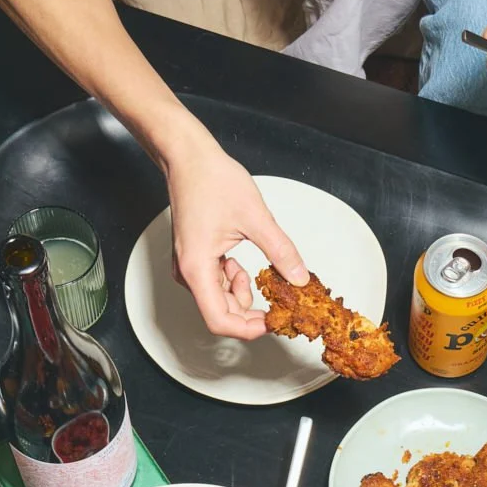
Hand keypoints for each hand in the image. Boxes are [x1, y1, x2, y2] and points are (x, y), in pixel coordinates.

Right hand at [164, 121, 308, 338]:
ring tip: (259, 271)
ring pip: (219, 299)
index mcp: (197, 268)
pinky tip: (244, 264)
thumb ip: (280, 251)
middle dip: (250, 312)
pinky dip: (234, 280)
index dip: (247, 329)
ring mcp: (189, 267)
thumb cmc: (210, 179)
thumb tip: (298, 277)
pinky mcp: (194, 259)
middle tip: (278, 301)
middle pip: (220, 313)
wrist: (188, 157)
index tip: (271, 322)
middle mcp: (188, 273)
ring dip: (243, 292)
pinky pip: (215, 283)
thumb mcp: (255, 217)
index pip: (219, 320)